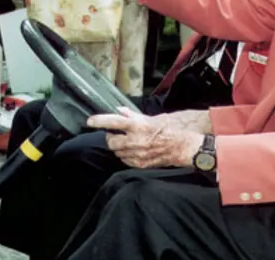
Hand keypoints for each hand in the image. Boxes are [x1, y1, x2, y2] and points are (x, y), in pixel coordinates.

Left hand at [87, 107, 203, 168]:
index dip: (99, 121)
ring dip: (119, 147)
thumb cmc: (172, 129)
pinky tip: (134, 150)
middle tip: (115, 134)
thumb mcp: (153, 118)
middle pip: (111, 141)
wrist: (184, 146)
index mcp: (139, 126)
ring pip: (117, 152)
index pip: (113, 122)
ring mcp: (138, 154)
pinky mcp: (141, 164)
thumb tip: (119, 110)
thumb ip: (133, 115)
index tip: (89, 121)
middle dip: (111, 137)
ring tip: (128, 142)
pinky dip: (126, 155)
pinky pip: (126, 160)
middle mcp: (136, 141)